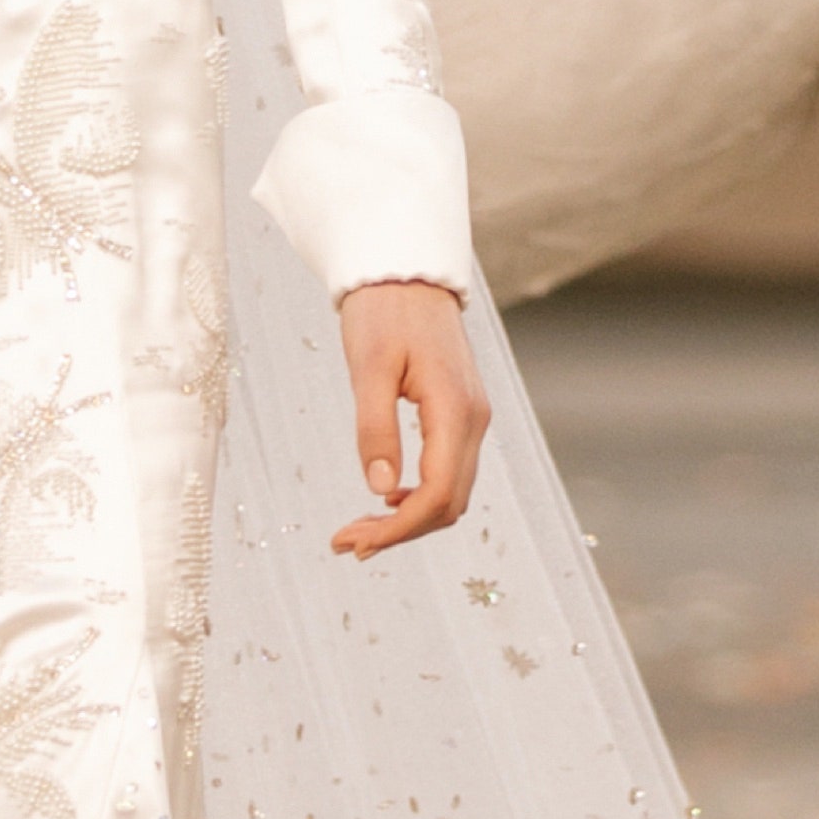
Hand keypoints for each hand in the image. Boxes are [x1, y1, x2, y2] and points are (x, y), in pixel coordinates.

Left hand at [331, 280, 488, 559]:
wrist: (406, 273)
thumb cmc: (384, 312)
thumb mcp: (367, 368)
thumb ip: (375, 428)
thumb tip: (379, 489)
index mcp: (454, 409)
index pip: (438, 492)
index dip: (398, 528)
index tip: (354, 542)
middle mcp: (473, 420)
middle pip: (449, 503)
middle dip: (400, 533)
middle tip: (346, 545)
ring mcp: (471, 418)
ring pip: (451, 492)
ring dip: (408, 519)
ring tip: (358, 531)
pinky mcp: (460, 415)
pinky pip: (448, 471)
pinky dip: (419, 496)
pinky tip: (384, 500)